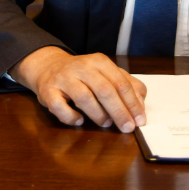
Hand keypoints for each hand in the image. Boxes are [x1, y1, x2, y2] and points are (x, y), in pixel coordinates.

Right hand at [12, 47, 147, 132]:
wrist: (49, 66)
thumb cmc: (83, 74)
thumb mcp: (106, 73)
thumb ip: (127, 85)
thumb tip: (140, 104)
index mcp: (99, 62)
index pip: (120, 83)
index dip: (132, 103)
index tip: (140, 120)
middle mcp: (81, 67)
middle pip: (104, 90)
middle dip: (119, 111)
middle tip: (127, 128)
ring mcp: (63, 78)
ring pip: (84, 97)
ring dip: (98, 114)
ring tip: (106, 123)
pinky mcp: (48, 91)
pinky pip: (60, 107)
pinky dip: (71, 117)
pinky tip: (79, 120)